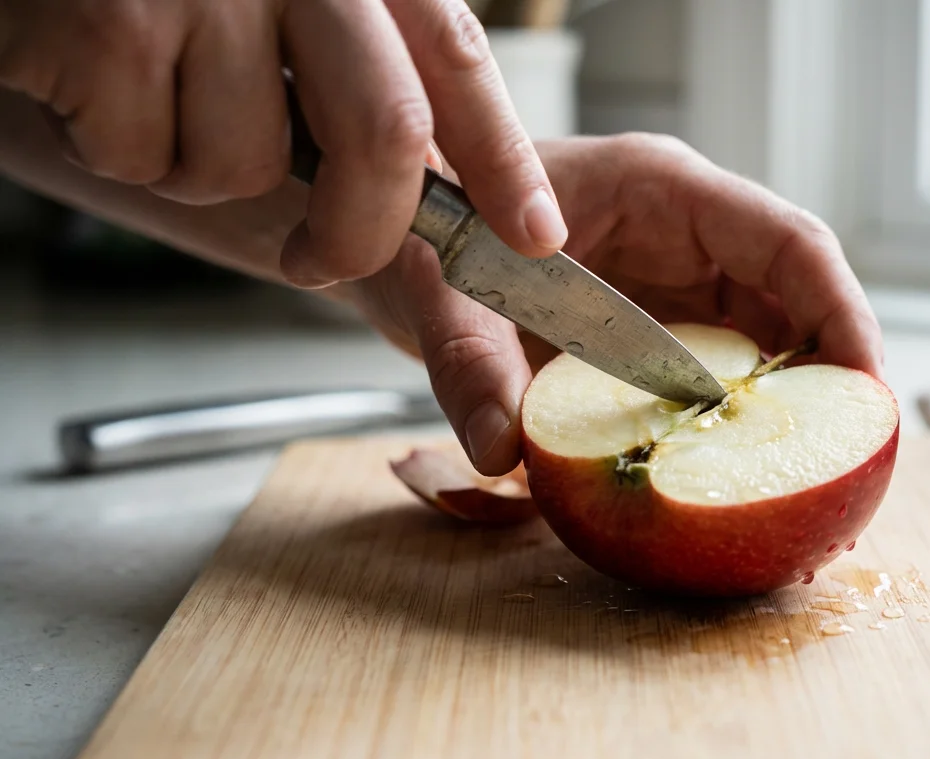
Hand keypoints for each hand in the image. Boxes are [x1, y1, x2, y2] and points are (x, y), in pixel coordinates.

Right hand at [0, 0, 566, 287]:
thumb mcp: (280, 8)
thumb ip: (355, 75)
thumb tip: (426, 191)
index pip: (457, 62)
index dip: (505, 160)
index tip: (535, 236)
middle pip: (384, 134)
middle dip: (358, 230)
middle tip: (317, 261)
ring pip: (250, 163)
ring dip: (198, 164)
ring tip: (153, 90)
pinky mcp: (113, 20)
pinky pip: (150, 156)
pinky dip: (120, 150)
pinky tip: (93, 83)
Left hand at [348, 134, 884, 475]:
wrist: (404, 233)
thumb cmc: (433, 227)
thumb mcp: (441, 289)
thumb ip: (471, 365)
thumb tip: (507, 453)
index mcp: (661, 193)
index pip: (788, 243)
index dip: (842, 312)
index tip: (866, 389)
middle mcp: (687, 238)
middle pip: (796, 304)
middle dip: (831, 382)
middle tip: (845, 465)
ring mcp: (676, 288)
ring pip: (767, 347)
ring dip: (787, 414)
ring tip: (803, 486)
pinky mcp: (657, 336)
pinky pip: (718, 381)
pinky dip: (729, 430)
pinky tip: (731, 479)